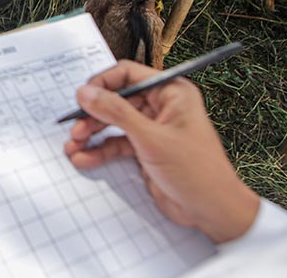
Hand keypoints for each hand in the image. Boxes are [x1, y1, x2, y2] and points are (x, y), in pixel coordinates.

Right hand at [64, 60, 259, 243]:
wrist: (213, 212)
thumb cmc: (198, 172)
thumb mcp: (151, 138)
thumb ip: (116, 113)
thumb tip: (87, 93)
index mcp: (171, 92)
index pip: (128, 74)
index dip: (102, 84)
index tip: (82, 98)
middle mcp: (162, 106)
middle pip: (117, 99)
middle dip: (93, 114)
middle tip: (75, 127)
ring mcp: (153, 128)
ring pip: (114, 122)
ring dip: (92, 133)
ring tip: (74, 144)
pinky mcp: (146, 149)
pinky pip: (117, 143)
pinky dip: (100, 150)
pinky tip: (84, 158)